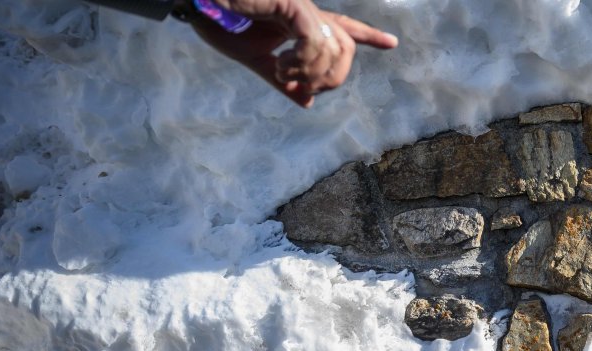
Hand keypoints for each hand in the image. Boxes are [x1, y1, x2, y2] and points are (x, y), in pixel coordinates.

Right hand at [190, 0, 397, 107]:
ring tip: (282, 75)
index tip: (392, 43)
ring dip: (312, 72)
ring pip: (334, 46)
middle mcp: (307, 12)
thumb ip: (285, 81)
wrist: (198, 8)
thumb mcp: (259, 61)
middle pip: (345, 45)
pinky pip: (314, 40)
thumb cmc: (222, 26)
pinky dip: (301, 62)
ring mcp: (301, 6)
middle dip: (333, 74)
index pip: (344, 28)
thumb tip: (307, 101)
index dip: (368, 35)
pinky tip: (280, 67)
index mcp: (302, 22)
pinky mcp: (292, 5)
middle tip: (303, 86)